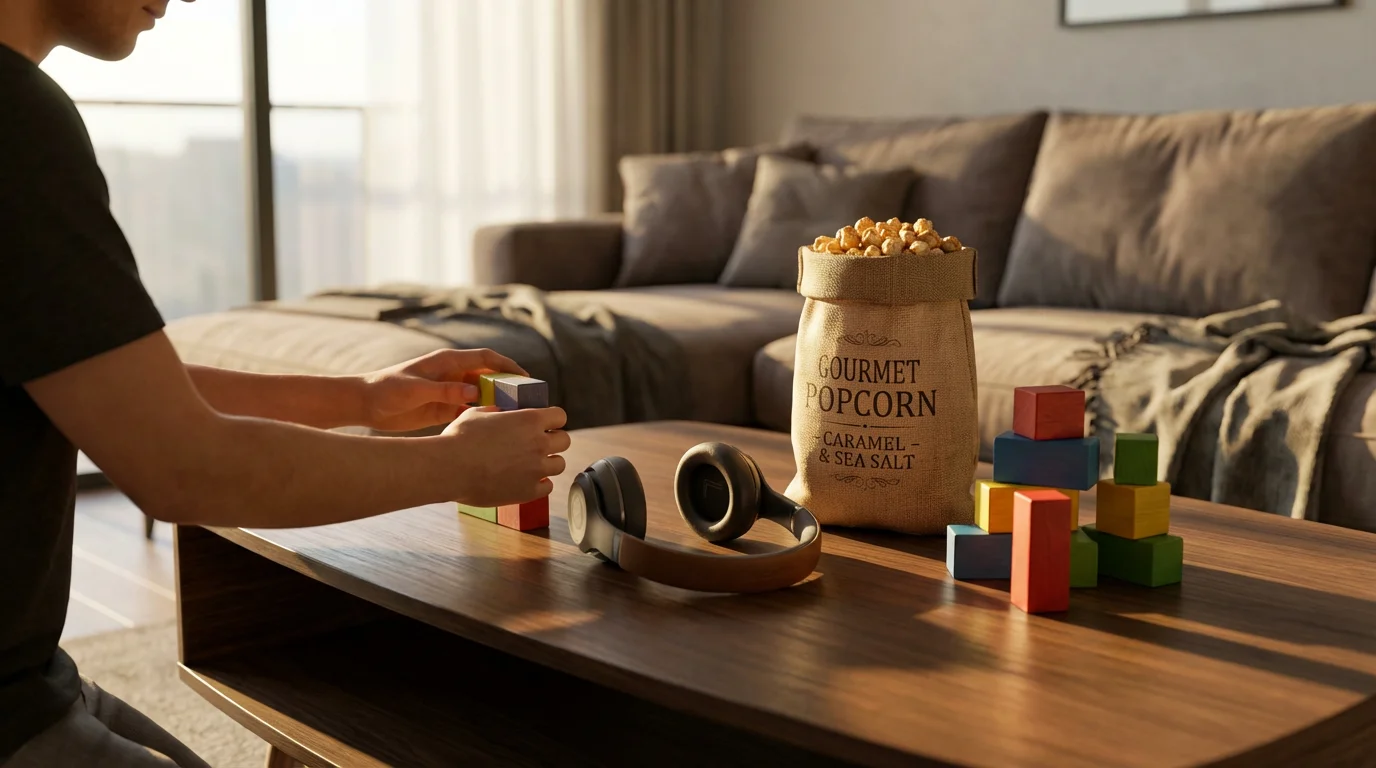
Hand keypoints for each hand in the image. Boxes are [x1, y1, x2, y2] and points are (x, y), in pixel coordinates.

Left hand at [356, 348, 526, 431]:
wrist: (365, 404)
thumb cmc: (387, 389)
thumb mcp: (415, 389)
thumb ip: (445, 391)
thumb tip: (474, 393)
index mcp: (447, 362)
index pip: (485, 358)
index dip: (507, 365)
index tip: (524, 377)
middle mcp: (452, 375)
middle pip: (488, 377)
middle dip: (507, 386)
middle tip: (527, 401)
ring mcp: (449, 392)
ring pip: (481, 396)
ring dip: (496, 403)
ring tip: (515, 417)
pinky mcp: (444, 409)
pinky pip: (469, 411)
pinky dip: (481, 417)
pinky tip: (492, 428)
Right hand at [443, 404, 569, 505]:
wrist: (449, 468)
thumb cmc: (459, 438)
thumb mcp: (477, 414)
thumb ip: (496, 413)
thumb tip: (500, 414)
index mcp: (530, 420)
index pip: (560, 416)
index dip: (552, 420)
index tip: (545, 425)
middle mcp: (539, 443)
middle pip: (565, 440)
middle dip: (553, 441)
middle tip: (538, 445)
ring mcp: (536, 469)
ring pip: (559, 465)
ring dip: (548, 463)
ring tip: (531, 464)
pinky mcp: (529, 491)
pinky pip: (547, 487)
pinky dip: (539, 484)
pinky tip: (526, 480)